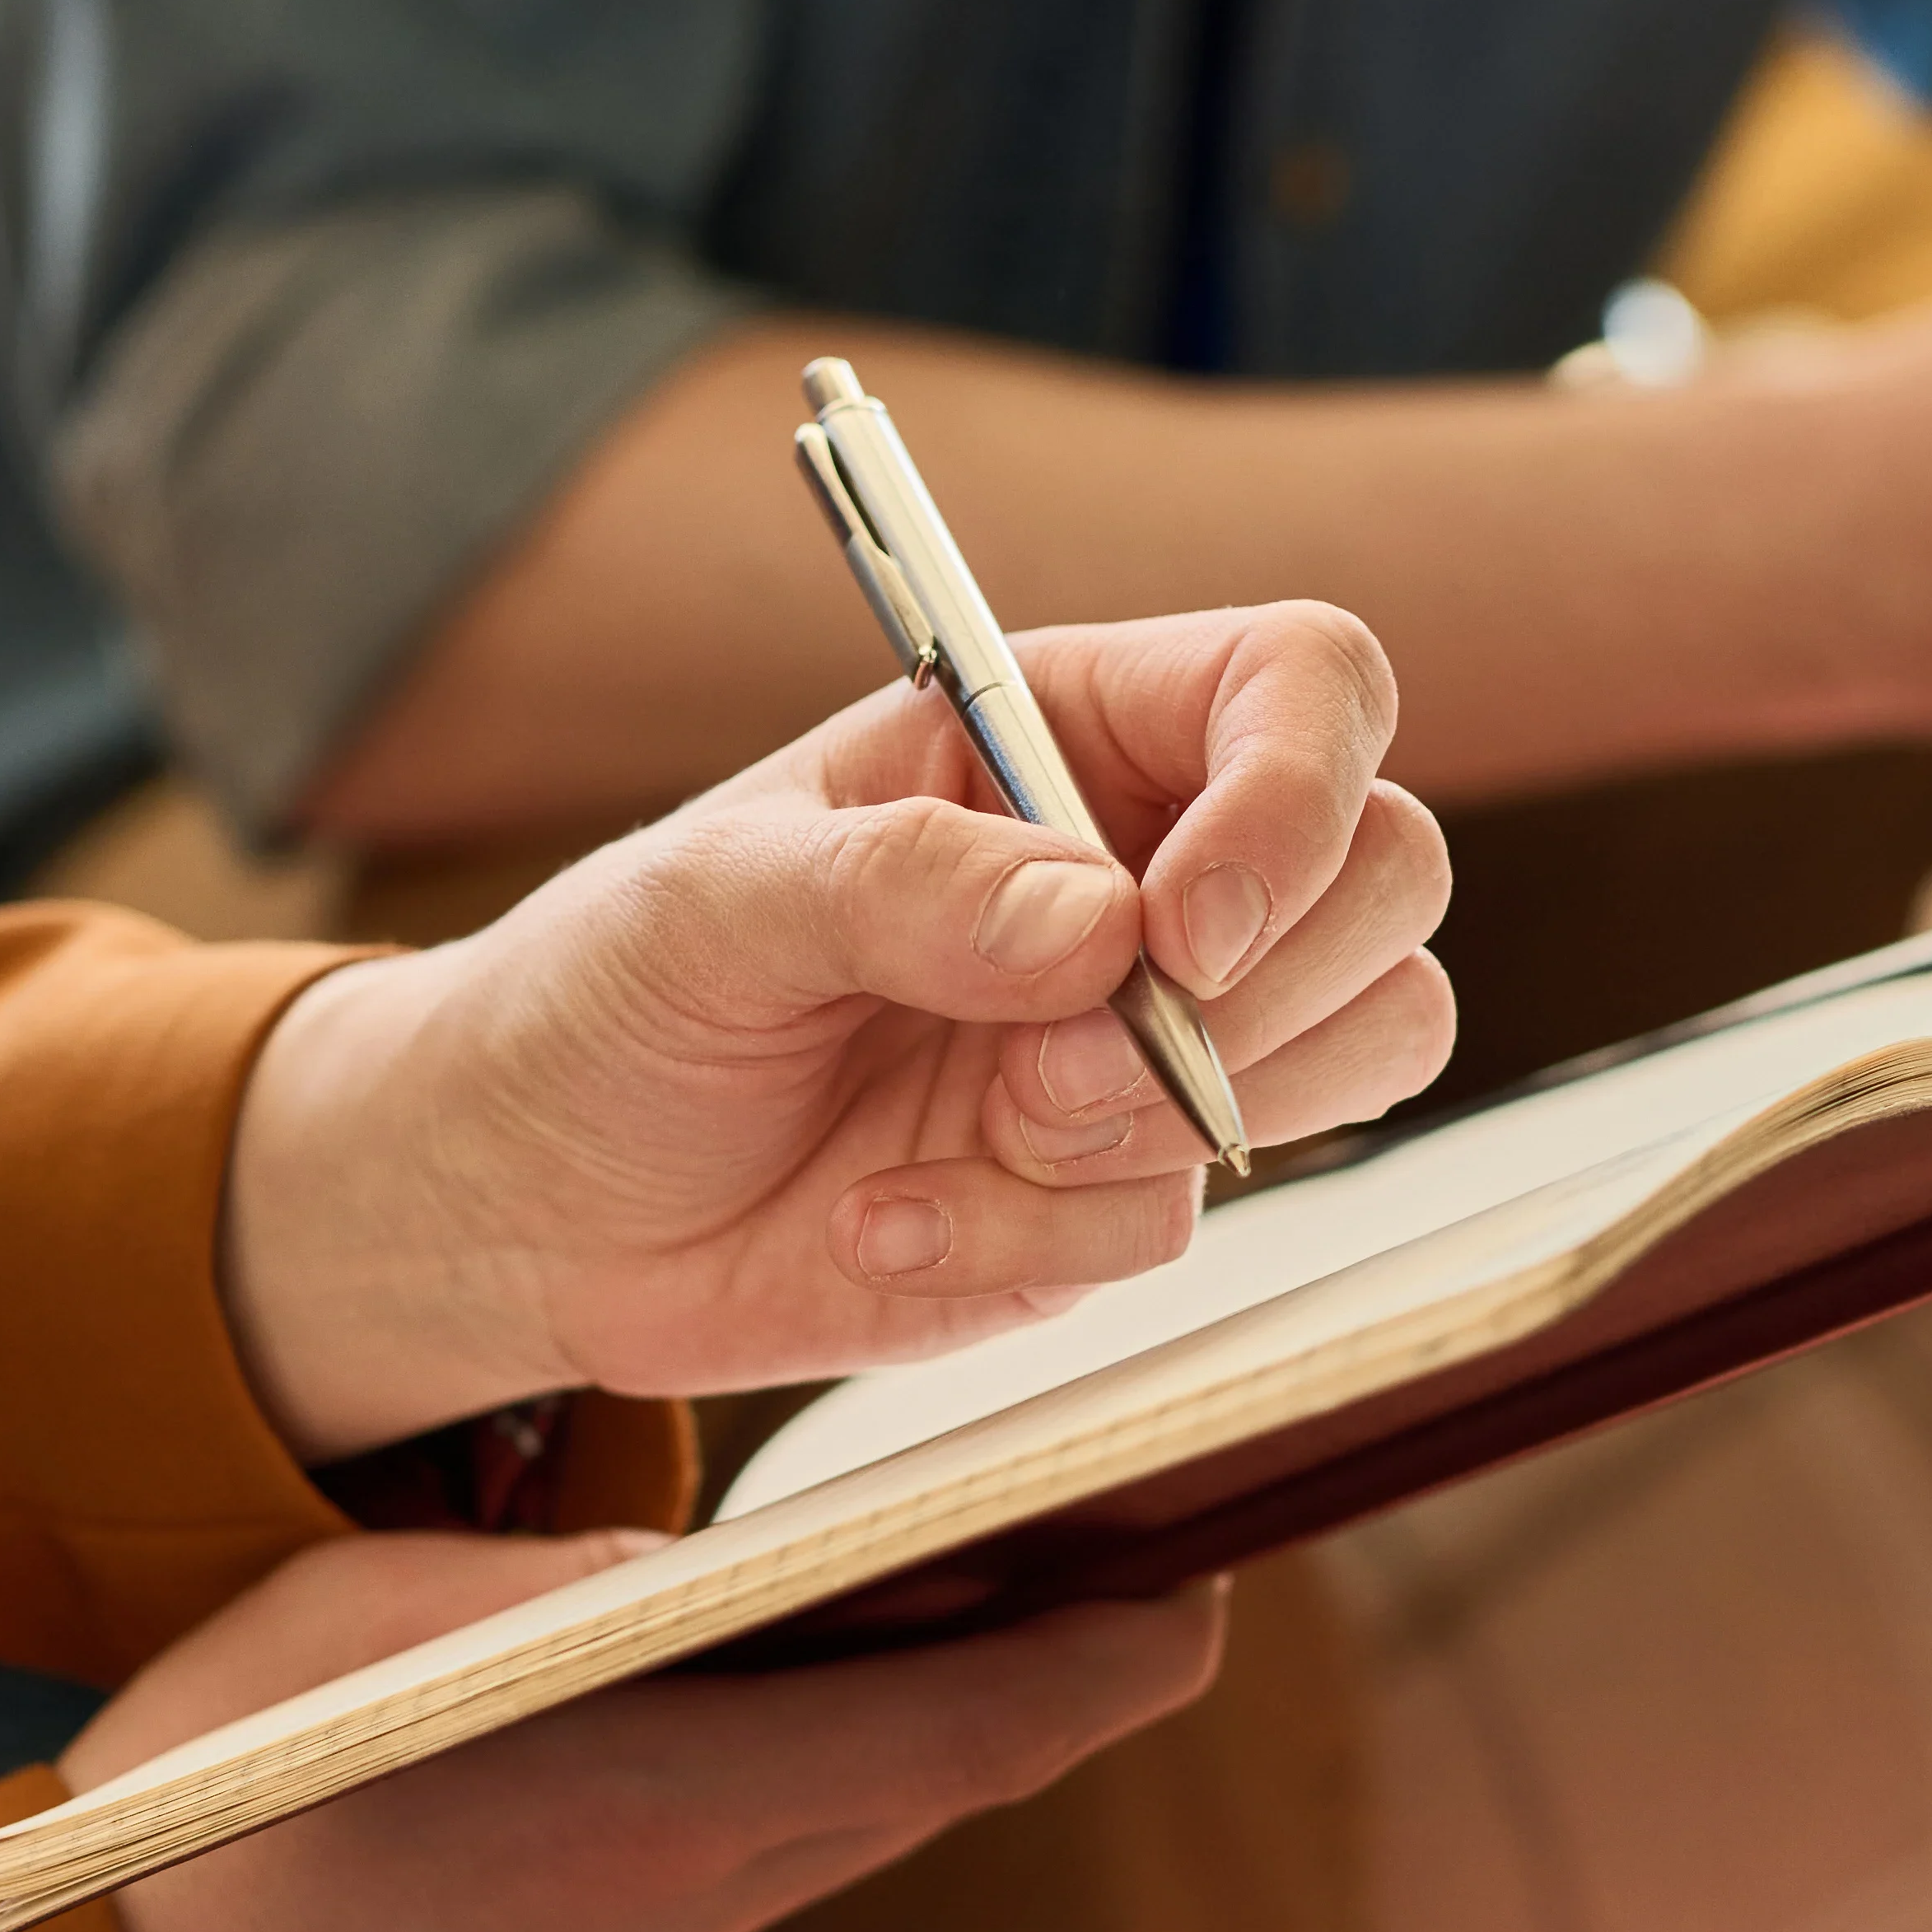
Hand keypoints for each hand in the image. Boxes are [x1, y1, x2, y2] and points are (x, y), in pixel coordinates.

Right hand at [80, 1530, 1228, 1931]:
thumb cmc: (204, 1810)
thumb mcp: (372, 1621)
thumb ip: (556, 1579)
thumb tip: (694, 1571)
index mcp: (676, 1804)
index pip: (980, 1735)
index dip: (1116, 1662)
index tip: (1207, 1585)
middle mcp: (694, 1909)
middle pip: (932, 1785)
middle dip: (1035, 1674)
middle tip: (1115, 1552)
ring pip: (835, 1831)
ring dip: (907, 1727)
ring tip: (949, 1599)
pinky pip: (733, 1873)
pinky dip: (790, 1780)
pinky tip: (751, 1702)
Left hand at [213, 604, 1451, 1455]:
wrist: (544, 1207)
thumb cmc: (610, 998)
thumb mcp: (710, 902)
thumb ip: (902, 886)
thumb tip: (1103, 925)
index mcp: (1067, 727)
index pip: (1305, 687)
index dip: (1295, 797)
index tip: (1182, 931)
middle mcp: (1152, 866)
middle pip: (1387, 877)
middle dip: (1256, 1001)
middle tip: (1043, 1077)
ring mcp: (1160, 1038)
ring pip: (1362, 1051)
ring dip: (1166, 1126)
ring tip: (972, 1136)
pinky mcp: (1123, 1191)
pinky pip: (1188, 1221)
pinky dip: (1034, 1244)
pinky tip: (882, 1223)